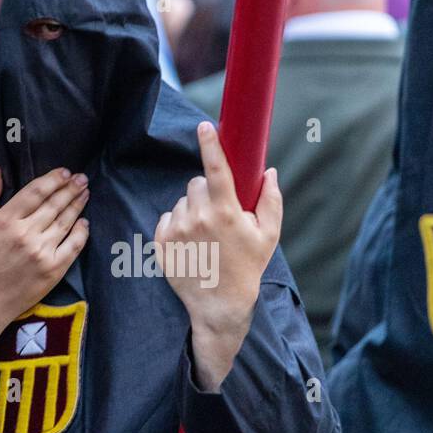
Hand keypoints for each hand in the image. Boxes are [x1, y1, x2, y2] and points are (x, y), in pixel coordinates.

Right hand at [0, 166, 89, 358]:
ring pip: (66, 221)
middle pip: (55, 204)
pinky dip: (81, 231)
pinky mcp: (53, 270)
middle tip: (81, 178)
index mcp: (5, 220)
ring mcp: (42, 252)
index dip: (52, 179)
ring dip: (77, 204)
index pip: (36, 191)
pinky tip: (83, 222)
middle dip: (70, 188)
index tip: (63, 171)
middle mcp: (26, 234)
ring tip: (84, 192)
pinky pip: (73, 245)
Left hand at [155, 122, 281, 390]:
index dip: (210, 145)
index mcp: (225, 212)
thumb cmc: (248, 267)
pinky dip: (177, 224)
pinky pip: (167, 217)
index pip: (216, 170)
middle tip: (219, 215)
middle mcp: (197, 218)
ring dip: (192, 210)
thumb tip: (269, 172)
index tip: (204, 127)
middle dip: (207, 192)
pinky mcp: (161, 243)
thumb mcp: (268, 235)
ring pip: (181, 201)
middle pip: (196, 184)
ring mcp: (176, 231)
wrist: (220, 305)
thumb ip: (271, 200)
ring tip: (205, 235)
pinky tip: (191, 243)